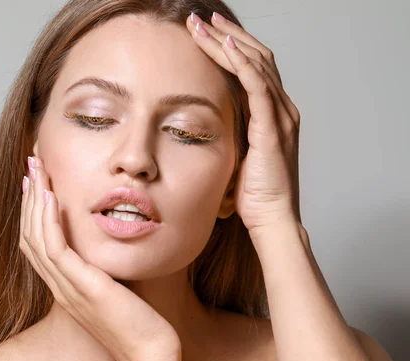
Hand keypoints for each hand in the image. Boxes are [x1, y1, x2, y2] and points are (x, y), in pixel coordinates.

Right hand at [20, 156, 181, 360]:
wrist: (150, 354)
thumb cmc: (139, 323)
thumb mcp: (117, 288)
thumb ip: (105, 268)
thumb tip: (110, 244)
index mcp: (65, 285)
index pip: (38, 243)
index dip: (33, 212)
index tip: (37, 182)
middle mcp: (60, 285)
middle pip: (30, 235)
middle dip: (29, 197)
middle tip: (31, 165)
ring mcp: (67, 287)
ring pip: (36, 237)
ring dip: (34, 199)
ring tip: (36, 168)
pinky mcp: (82, 287)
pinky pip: (55, 248)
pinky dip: (48, 220)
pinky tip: (49, 196)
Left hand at [188, 12, 301, 233]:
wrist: (271, 219)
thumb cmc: (252, 195)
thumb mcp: (236, 156)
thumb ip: (227, 136)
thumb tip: (199, 129)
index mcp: (272, 114)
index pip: (253, 67)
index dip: (231, 46)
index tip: (205, 32)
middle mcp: (281, 108)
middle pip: (256, 57)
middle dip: (227, 35)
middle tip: (200, 19)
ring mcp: (280, 116)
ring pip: (255, 64)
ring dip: (228, 42)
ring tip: (203, 25)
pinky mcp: (272, 128)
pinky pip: (257, 86)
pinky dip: (241, 64)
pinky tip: (225, 47)